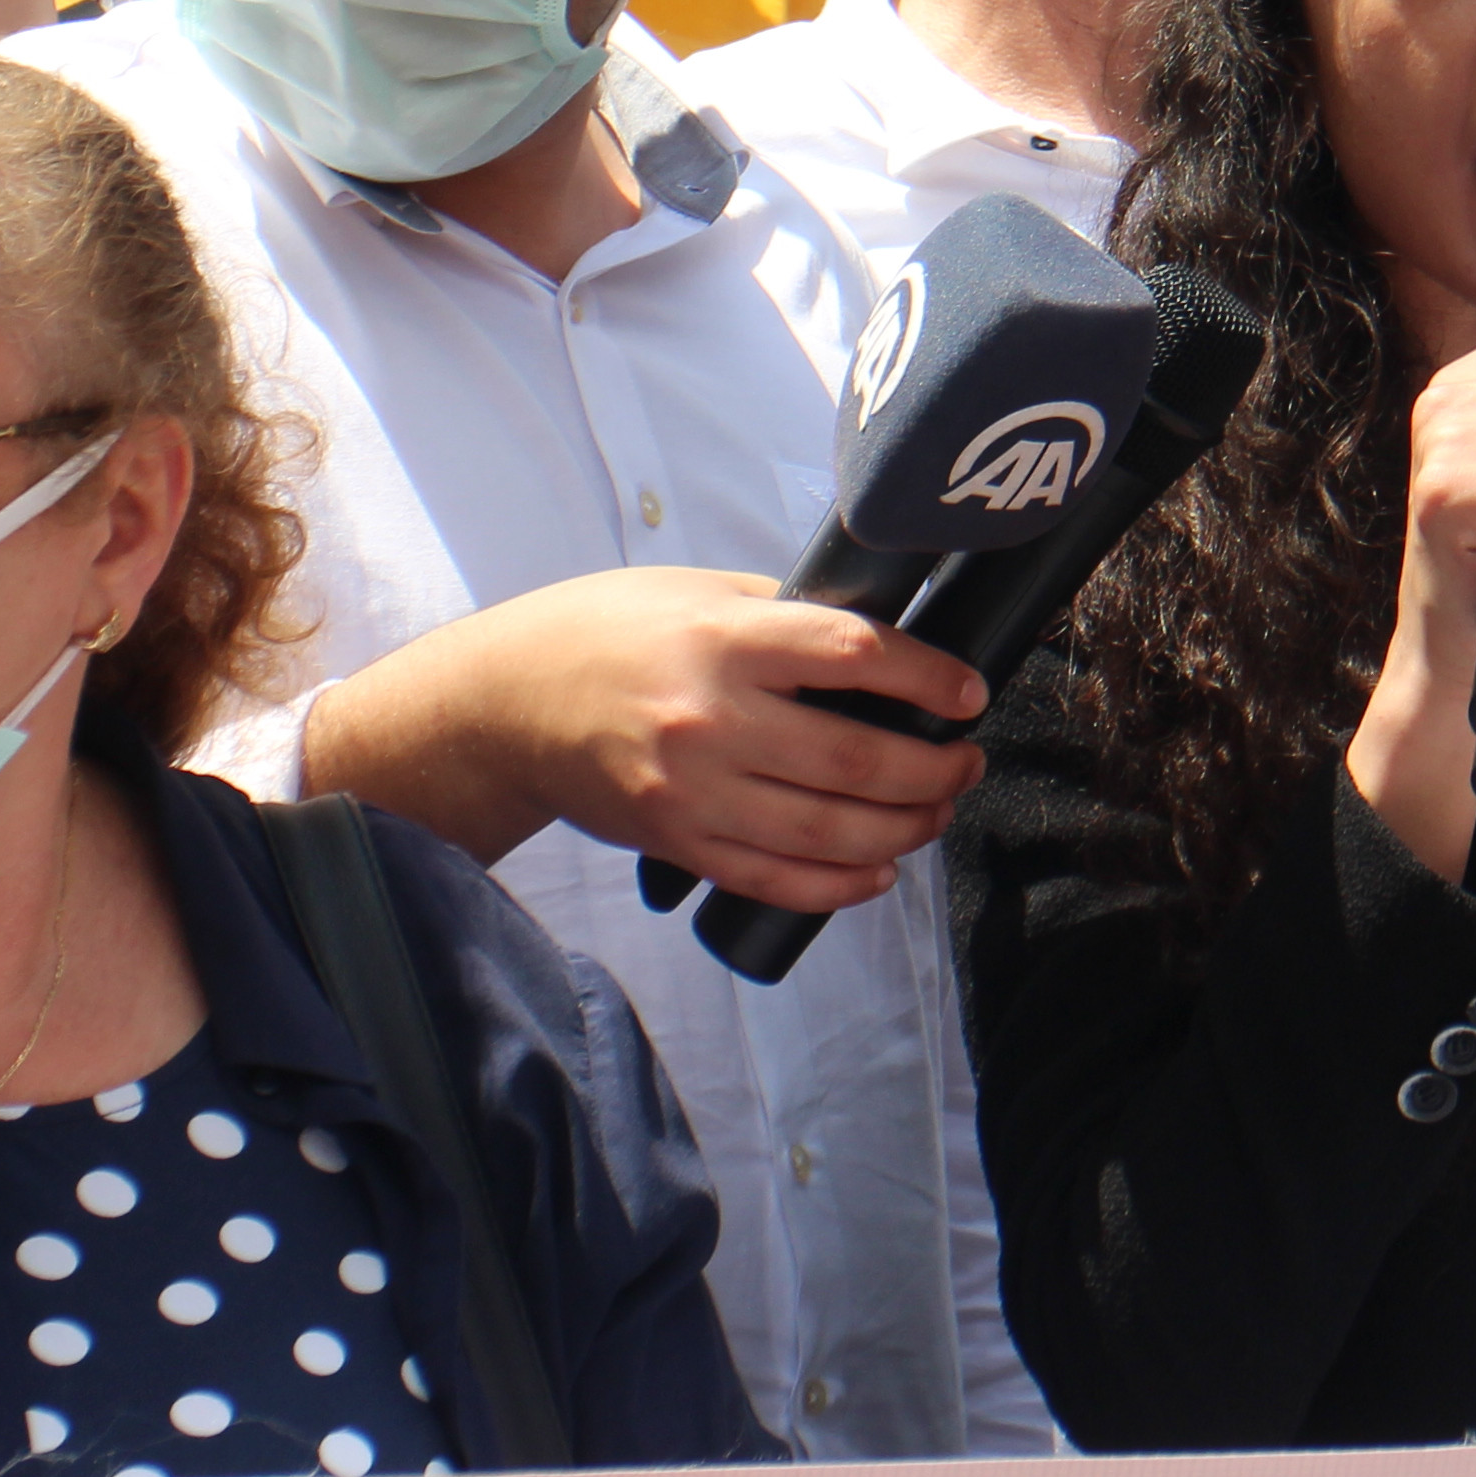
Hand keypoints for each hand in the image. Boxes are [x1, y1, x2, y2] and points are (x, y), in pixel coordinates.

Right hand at [314, 563, 987, 914]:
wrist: (507, 704)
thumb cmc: (608, 633)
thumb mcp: (699, 591)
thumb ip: (784, 615)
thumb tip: (879, 638)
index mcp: (725, 640)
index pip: (853, 654)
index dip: (926, 677)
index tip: (968, 691)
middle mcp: (713, 719)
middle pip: (855, 759)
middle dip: (933, 769)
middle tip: (966, 761)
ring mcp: (694, 791)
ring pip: (828, 831)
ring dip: (904, 830)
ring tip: (936, 812)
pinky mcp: (678, 842)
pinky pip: (776, 879)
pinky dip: (839, 885)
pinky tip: (878, 871)